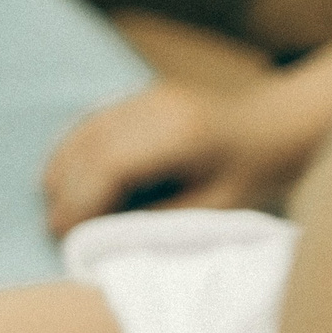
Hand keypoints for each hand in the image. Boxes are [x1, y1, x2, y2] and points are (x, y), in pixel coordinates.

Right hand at [42, 78, 306, 235]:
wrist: (276, 126)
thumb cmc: (250, 175)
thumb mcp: (210, 211)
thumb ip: (155, 221)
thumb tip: (98, 236)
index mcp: (178, 134)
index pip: (108, 167)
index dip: (79, 204)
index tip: (64, 237)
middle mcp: (156, 106)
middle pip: (89, 148)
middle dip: (65, 191)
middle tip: (55, 229)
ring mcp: (146, 95)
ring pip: (83, 132)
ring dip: (61, 170)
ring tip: (56, 207)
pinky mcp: (141, 95)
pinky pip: (91, 121)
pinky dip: (71, 150)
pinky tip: (65, 176)